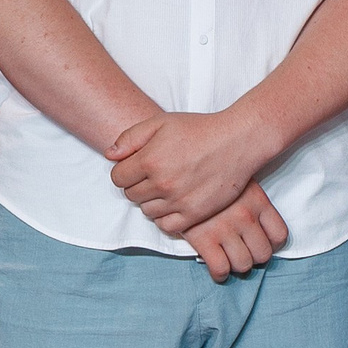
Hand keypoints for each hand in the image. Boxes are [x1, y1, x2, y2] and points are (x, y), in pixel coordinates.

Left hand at [108, 108, 259, 236]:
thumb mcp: (161, 122)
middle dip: (137, 185)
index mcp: (150, 160)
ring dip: (151, 201)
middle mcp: (161, 183)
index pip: (117, 178)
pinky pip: (166, 225)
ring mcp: (178, 201)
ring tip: (166, 187)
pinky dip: (165, 217)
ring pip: (147, 211)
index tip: (137, 166)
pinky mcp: (194, 214)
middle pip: (131, 195)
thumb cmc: (199, 129)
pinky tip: (174, 203)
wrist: (237, 142)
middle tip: (154, 174)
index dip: (125, 171)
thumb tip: (110, 156)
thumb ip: (130, 137)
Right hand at [183, 186, 289, 282]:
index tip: (263, 244)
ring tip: (230, 259)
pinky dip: (220, 274)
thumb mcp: (238, 180)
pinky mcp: (204, 239)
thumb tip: (260, 225)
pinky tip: (217, 269)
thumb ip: (252, 201)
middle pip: (263, 254)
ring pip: (243, 265)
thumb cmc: (210, 178)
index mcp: (258, 201)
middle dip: (254, 257)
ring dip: (237, 266)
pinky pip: (221, 268)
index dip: (273, 245)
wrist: (179, 175)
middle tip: (244, 252)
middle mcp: (246, 217)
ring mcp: (225, 229)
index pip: (279, 235)